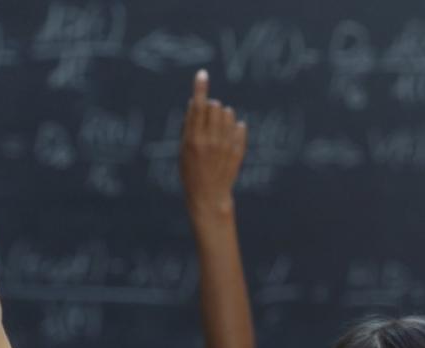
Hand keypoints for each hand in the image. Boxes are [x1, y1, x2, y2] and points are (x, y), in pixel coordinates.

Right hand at [181, 70, 247, 219]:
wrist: (208, 196)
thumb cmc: (191, 171)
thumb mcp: (183, 149)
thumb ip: (188, 126)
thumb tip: (195, 102)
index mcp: (193, 139)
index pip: (197, 106)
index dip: (199, 88)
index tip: (202, 73)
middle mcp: (210, 140)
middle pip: (215, 106)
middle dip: (211, 107)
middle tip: (207, 118)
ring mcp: (226, 145)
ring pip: (229, 114)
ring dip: (223, 115)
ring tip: (218, 128)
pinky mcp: (238, 150)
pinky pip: (240, 126)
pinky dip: (235, 127)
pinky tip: (229, 137)